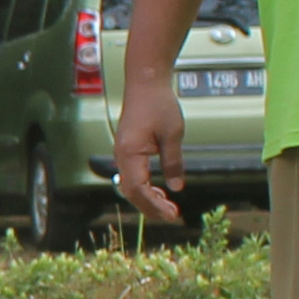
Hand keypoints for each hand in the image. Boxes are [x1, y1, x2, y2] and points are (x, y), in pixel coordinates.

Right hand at [109, 76, 187, 223]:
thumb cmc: (159, 104)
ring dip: (147, 199)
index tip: (172, 215)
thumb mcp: (173, 135)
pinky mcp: (127, 150)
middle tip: (171, 215)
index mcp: (130, 153)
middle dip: (150, 207)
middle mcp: (121, 156)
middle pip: (131, 192)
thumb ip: (173, 163)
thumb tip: (176, 187)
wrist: (145, 83)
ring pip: (130, 185)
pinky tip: (157, 191)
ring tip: (167, 206)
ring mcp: (122, 153)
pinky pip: (132, 176)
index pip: (138, 189)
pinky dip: (144, 188)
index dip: (154, 205)